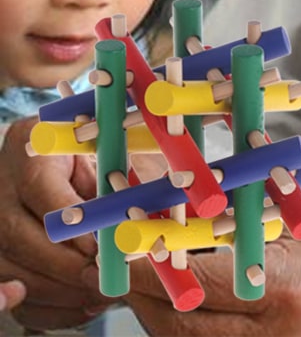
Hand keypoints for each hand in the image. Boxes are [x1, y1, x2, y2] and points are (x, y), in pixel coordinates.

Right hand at [0, 117, 112, 330]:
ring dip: (59, 290)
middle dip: (64, 264)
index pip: (39, 189)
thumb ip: (108, 184)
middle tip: (103, 278)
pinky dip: (49, 307)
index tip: (99, 245)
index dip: (69, 222)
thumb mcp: (98, 155)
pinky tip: (84, 305)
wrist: (48, 160)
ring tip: (101, 293)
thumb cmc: (84, 155)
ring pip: (9, 268)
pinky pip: (10, 291)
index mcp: (27, 149)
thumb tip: (131, 219)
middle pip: (17, 235)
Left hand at [119, 199, 300, 335]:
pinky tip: (196, 299)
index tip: (121, 234)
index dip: (149, 257)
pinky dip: (196, 327)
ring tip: (154, 271)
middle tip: (127, 251)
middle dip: (143, 288)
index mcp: (288, 287)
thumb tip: (207, 193)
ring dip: (164, 309)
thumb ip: (259, 212)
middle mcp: (276, 336)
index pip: (194, 278)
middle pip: (180, 321)